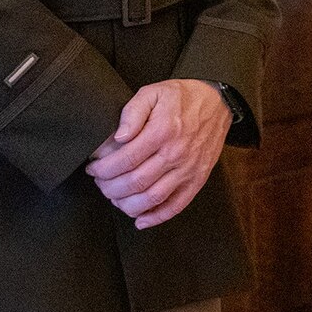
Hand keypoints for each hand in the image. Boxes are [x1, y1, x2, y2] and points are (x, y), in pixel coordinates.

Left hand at [86, 79, 232, 228]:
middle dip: (109, 188)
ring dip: (126, 204)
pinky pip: (176, 206)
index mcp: (162, 131)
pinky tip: (140, 218)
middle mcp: (176, 153)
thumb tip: (119, 137)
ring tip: (115, 197)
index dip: (102, 169)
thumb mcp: (154, 92)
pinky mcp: (198, 179)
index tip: (93, 168)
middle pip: (134, 183)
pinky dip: (156, 218)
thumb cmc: (182, 97)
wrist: (218, 101)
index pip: (124, 160)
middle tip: (101, 183)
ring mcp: (188, 169)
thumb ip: (132, 112)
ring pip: (151, 199)